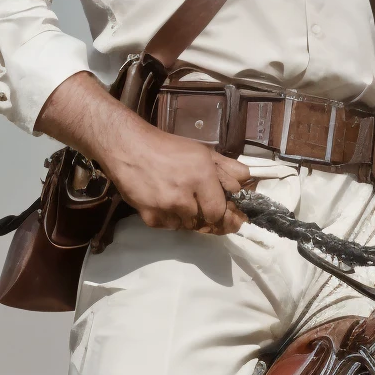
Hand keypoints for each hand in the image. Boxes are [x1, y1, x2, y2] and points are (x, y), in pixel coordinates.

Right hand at [34, 73, 249, 234]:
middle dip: (211, 219)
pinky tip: (166, 202)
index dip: (228, 218)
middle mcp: (185, 195)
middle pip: (207, 223)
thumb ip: (227, 168)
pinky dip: (172, 219)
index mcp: (202, 176)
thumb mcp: (202, 151)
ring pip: (189, 226)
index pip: (221, 211)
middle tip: (210, 213)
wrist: (127, 147)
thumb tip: (246, 182)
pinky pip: (170, 227)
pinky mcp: (151, 218)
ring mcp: (166, 208)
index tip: (234, 220)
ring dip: (190, 218)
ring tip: (182, 200)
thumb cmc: (166, 147)